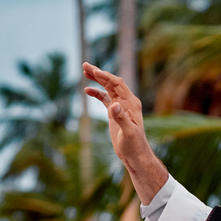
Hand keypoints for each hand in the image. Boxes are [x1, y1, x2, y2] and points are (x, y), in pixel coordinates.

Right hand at [82, 63, 167, 202]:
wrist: (135, 155)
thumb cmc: (134, 145)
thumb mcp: (128, 132)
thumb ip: (121, 118)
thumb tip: (113, 104)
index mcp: (131, 103)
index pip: (118, 84)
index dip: (106, 77)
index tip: (94, 71)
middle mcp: (126, 101)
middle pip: (111, 82)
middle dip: (99, 73)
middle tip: (85, 65)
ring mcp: (120, 106)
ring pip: (107, 88)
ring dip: (97, 79)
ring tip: (84, 71)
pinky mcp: (114, 112)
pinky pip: (105, 98)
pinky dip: (97, 93)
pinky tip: (87, 90)